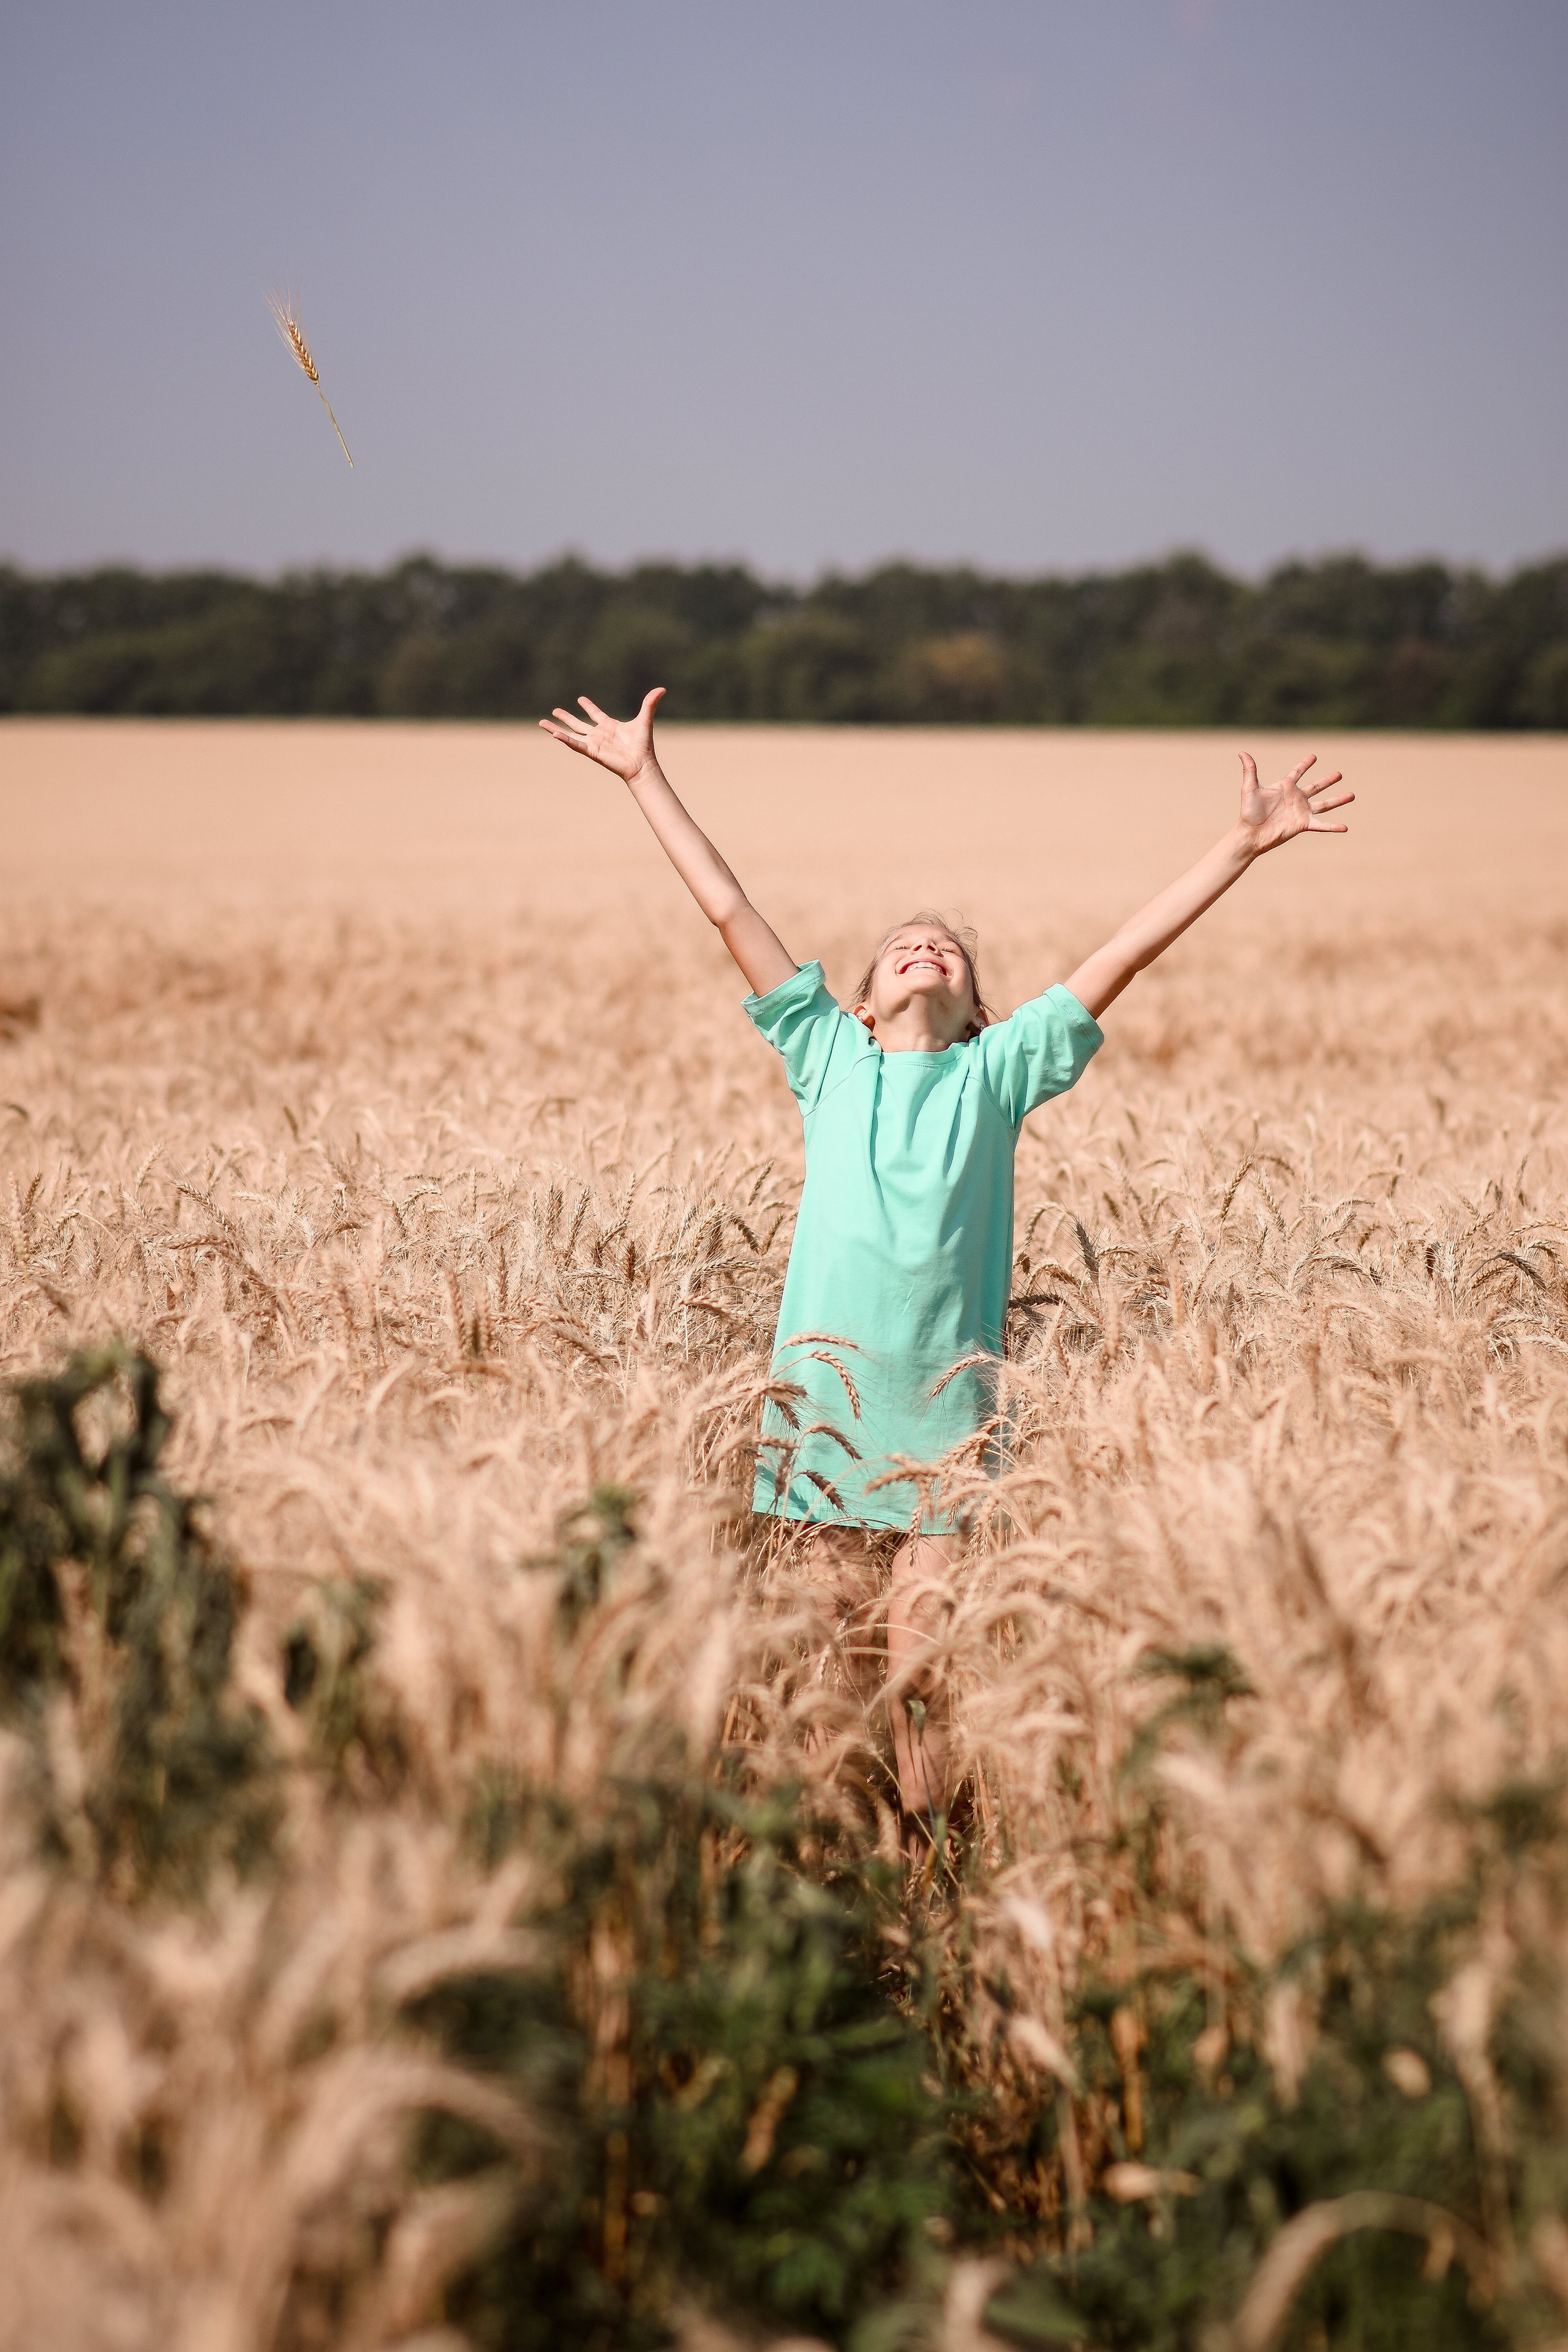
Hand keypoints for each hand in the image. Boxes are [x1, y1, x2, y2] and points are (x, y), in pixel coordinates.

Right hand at [539, 686, 664, 782]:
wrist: (641, 763)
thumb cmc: (643, 745)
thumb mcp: (644, 719)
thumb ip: (650, 703)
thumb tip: (662, 689)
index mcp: (609, 726)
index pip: (595, 714)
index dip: (588, 706)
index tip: (580, 699)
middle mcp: (599, 734)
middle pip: (578, 724)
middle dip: (566, 717)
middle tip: (554, 710)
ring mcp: (593, 743)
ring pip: (571, 734)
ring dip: (556, 729)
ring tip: (542, 723)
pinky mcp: (591, 751)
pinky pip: (575, 744)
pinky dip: (564, 739)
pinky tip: (554, 734)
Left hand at [1235, 752, 1353, 856]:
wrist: (1251, 833)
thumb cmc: (1249, 812)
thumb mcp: (1250, 788)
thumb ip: (1250, 769)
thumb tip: (1242, 752)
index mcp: (1285, 787)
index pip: (1297, 772)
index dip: (1305, 764)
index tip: (1313, 756)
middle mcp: (1295, 798)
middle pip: (1316, 787)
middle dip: (1327, 781)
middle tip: (1339, 774)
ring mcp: (1301, 811)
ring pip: (1324, 804)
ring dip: (1338, 800)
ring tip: (1352, 795)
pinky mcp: (1303, 824)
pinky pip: (1321, 825)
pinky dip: (1333, 827)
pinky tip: (1345, 828)